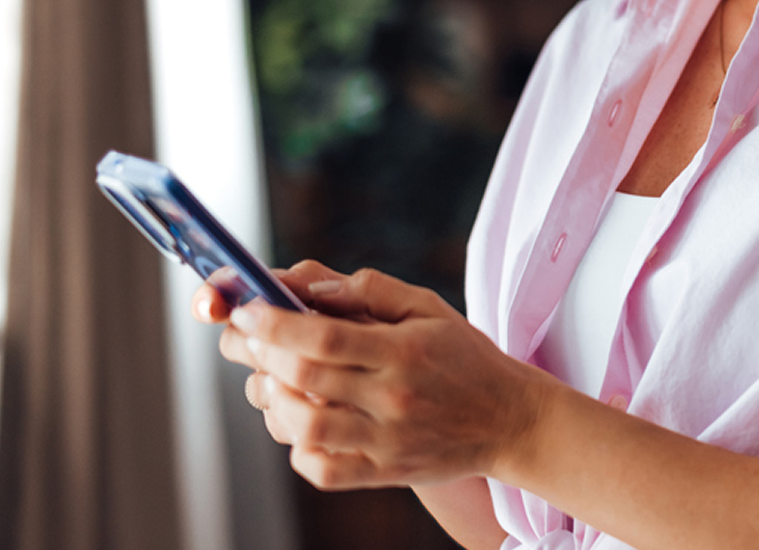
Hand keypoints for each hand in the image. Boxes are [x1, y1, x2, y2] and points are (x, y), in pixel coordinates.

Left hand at [222, 267, 549, 491]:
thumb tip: (312, 285)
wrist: (510, 420)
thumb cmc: (466, 357)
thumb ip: (373, 290)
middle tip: (250, 338)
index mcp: (404, 351)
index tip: (247, 309)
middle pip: (306, 376)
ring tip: (274, 378)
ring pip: (306, 426)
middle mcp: (393, 398)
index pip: (324, 335)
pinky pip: (323, 470)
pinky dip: (298, 449)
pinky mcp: (384, 472)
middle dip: (263, 353)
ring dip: (275, 399)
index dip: (275, 322)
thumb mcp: (430, 308)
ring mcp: (387, 440)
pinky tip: (302, 423)